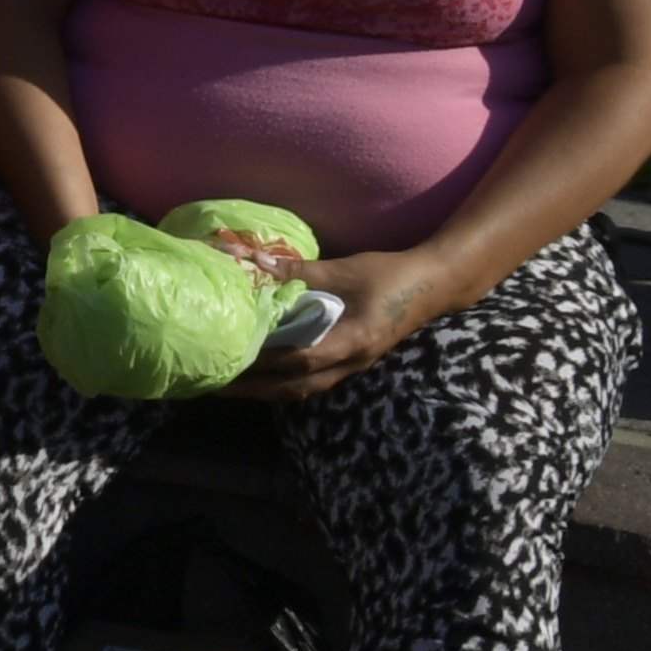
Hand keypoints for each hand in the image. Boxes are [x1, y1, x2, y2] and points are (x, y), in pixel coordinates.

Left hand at [229, 248, 447, 402]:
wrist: (434, 284)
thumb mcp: (345, 269)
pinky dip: (284, 381)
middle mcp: (352, 362)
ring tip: (231, 383)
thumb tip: (255, 261)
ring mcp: (353, 366)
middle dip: (255, 388)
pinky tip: (261, 375)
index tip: (228, 356)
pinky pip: (312, 380)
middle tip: (215, 381)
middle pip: (296, 386)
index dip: (265, 360)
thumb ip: (299, 270)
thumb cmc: (390, 274)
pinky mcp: (351, 361)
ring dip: (267, 388)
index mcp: (354, 341)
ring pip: (303, 388)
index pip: (302, 359)